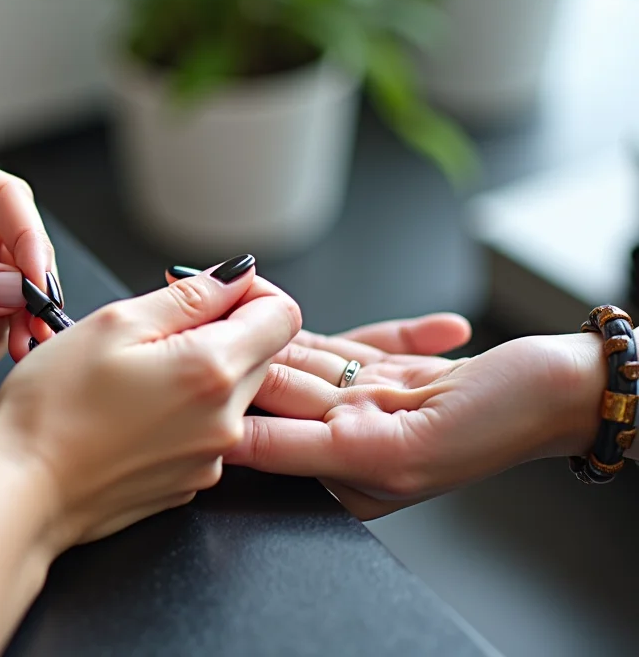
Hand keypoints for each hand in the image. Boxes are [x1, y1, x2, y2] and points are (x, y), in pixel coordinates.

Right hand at [0, 260, 302, 546]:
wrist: (23, 489)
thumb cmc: (52, 406)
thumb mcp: (114, 324)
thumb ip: (189, 296)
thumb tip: (237, 275)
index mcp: (212, 369)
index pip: (282, 314)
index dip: (248, 292)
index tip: (204, 293)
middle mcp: (226, 419)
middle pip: (260, 353)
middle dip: (219, 331)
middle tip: (152, 334)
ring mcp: (211, 458)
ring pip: (232, 393)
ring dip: (198, 373)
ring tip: (133, 378)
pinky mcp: (190, 482)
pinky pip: (206, 431)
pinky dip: (181, 414)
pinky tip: (129, 415)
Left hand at [228, 316, 605, 518]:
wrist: (571, 390)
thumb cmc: (499, 427)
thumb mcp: (384, 448)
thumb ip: (301, 448)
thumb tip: (229, 438)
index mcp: (343, 476)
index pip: (264, 428)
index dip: (227, 385)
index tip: (189, 347)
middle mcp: (353, 443)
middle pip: (283, 384)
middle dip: (251, 338)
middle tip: (209, 293)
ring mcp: (375, 406)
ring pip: (309, 354)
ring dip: (283, 318)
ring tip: (247, 282)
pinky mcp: (398, 375)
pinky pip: (356, 343)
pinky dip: (352, 322)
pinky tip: (342, 310)